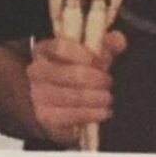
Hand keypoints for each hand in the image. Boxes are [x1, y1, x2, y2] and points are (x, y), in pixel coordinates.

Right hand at [26, 31, 126, 146]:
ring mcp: (38, 94)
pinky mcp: (46, 116)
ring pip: (73, 96)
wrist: (54, 101)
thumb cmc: (74, 71)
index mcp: (45, 49)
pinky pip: (72, 115)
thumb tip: (118, 40)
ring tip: (108, 97)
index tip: (99, 61)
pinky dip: (92, 113)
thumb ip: (105, 45)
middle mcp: (37, 71)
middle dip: (96, 79)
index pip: (60, 47)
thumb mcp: (89, 55)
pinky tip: (104, 111)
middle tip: (108, 81)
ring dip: (96, 97)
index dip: (82, 54)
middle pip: (69, 74)